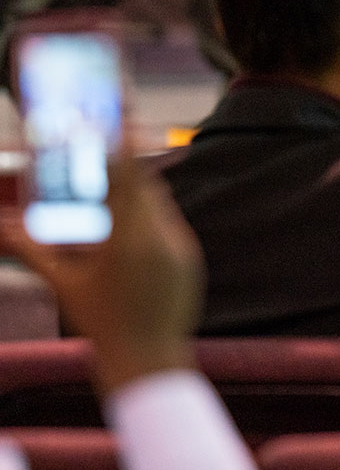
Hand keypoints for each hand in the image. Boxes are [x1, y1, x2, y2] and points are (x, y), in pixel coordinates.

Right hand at [2, 145, 203, 396]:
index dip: (125, 139)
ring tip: (113, 212)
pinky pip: (167, 229)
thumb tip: (0, 227)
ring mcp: (180, 246)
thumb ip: (32, 249)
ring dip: (134, 202)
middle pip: (143, 186)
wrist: (148, 360)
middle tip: (107, 152)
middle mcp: (159, 235)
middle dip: (123, 172)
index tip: (124, 108)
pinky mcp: (190, 257)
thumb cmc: (99, 324)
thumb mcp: (63, 283)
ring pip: (157, 207)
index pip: (127, 175)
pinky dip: (147, 226)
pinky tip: (130, 245)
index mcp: (127, 237)